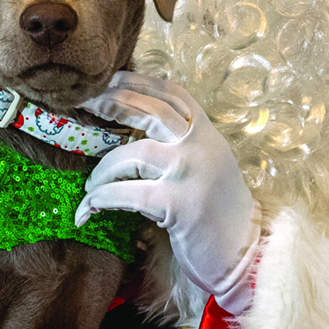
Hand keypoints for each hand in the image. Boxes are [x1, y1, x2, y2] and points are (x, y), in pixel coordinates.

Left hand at [76, 72, 260, 314]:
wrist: (242, 250)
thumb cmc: (217, 210)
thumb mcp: (208, 164)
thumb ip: (182, 143)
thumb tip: (134, 126)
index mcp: (207, 134)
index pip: (174, 95)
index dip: (140, 82)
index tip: (111, 77)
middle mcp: (200, 147)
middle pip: (152, 113)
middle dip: (114, 103)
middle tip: (87, 104)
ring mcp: (190, 173)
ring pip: (132, 155)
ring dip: (103, 169)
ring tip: (93, 184)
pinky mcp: (177, 204)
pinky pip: (126, 194)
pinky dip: (101, 199)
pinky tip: (88, 209)